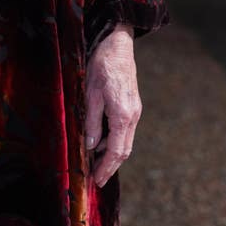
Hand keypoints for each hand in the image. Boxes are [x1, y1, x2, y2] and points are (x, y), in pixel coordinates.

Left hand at [85, 23, 141, 186]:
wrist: (117, 44)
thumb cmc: (101, 65)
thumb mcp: (91, 93)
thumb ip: (92, 121)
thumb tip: (91, 145)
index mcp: (123, 115)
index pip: (117, 151)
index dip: (107, 168)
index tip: (97, 181)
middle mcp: (133, 116)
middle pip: (124, 150)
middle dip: (110, 165)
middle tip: (96, 177)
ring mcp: (135, 110)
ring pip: (125, 140)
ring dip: (111, 153)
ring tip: (94, 161)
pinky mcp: (132, 105)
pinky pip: (124, 129)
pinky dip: (114, 139)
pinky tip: (100, 139)